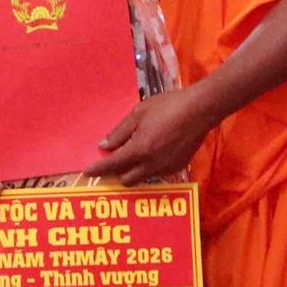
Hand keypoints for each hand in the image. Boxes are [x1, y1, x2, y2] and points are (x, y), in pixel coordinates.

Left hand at [85, 88, 215, 183]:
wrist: (200, 110)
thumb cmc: (168, 106)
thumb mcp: (139, 113)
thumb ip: (120, 131)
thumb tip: (104, 145)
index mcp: (140, 150)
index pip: (112, 165)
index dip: (98, 169)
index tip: (87, 172)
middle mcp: (152, 164)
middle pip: (126, 180)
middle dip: (116, 173)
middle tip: (113, 161)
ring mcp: (166, 168)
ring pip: (142, 178)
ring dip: (134, 172)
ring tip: (134, 156)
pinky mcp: (178, 167)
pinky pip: (157, 173)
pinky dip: (149, 167)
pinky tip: (153, 152)